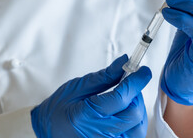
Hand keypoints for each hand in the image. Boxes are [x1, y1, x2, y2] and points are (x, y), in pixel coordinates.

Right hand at [31, 55, 151, 137]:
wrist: (48, 130)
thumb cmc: (58, 108)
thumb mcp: (78, 87)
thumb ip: (104, 76)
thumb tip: (125, 62)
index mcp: (86, 116)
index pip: (121, 97)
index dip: (136, 81)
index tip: (143, 71)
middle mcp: (98, 134)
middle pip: (133, 114)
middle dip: (136, 95)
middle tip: (130, 84)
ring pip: (138, 128)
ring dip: (137, 109)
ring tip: (127, 99)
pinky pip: (132, 136)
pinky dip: (134, 123)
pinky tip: (125, 113)